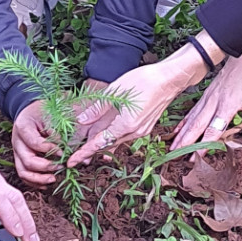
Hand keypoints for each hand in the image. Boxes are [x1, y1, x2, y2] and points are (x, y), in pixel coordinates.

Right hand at [12, 101, 59, 186]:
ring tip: (53, 179)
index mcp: (23, 127)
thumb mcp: (51, 115)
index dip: (50, 149)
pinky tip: (46, 184)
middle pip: (27, 161)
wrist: (32, 111)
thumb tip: (68, 149)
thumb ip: (58, 132)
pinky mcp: (20, 159)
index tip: (63, 151)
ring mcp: (17, 152)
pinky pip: (24, 175)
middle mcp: (17, 141)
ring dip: (39, 179)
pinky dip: (34, 182)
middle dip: (45, 167)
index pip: (35, 143)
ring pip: (23, 172)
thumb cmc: (44, 111)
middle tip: (60, 167)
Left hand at [68, 37, 222, 166]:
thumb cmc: (145, 80)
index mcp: (126, 125)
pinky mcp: (145, 125)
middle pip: (107, 144)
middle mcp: (135, 132)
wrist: (170, 78)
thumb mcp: (116, 91)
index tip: (71, 162)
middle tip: (74, 156)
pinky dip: (112, 134)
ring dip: (101, 141)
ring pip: (116, 140)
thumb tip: (82, 120)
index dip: (83, 153)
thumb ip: (98, 108)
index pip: (99, 143)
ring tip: (85, 144)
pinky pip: (124, 134)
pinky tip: (104, 131)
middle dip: (90, 149)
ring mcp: (142, 130)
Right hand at [171, 37, 241, 150]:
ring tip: (172, 149)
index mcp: (227, 105)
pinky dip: (184, 122)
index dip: (204, 145)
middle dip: (187, 144)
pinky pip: (192, 111)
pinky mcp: (206, 95)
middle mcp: (213, 102)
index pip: (213, 129)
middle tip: (178, 159)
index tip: (196, 158)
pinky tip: (177, 131)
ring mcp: (207, 98)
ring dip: (182, 135)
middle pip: (197, 126)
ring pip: (191, 119)